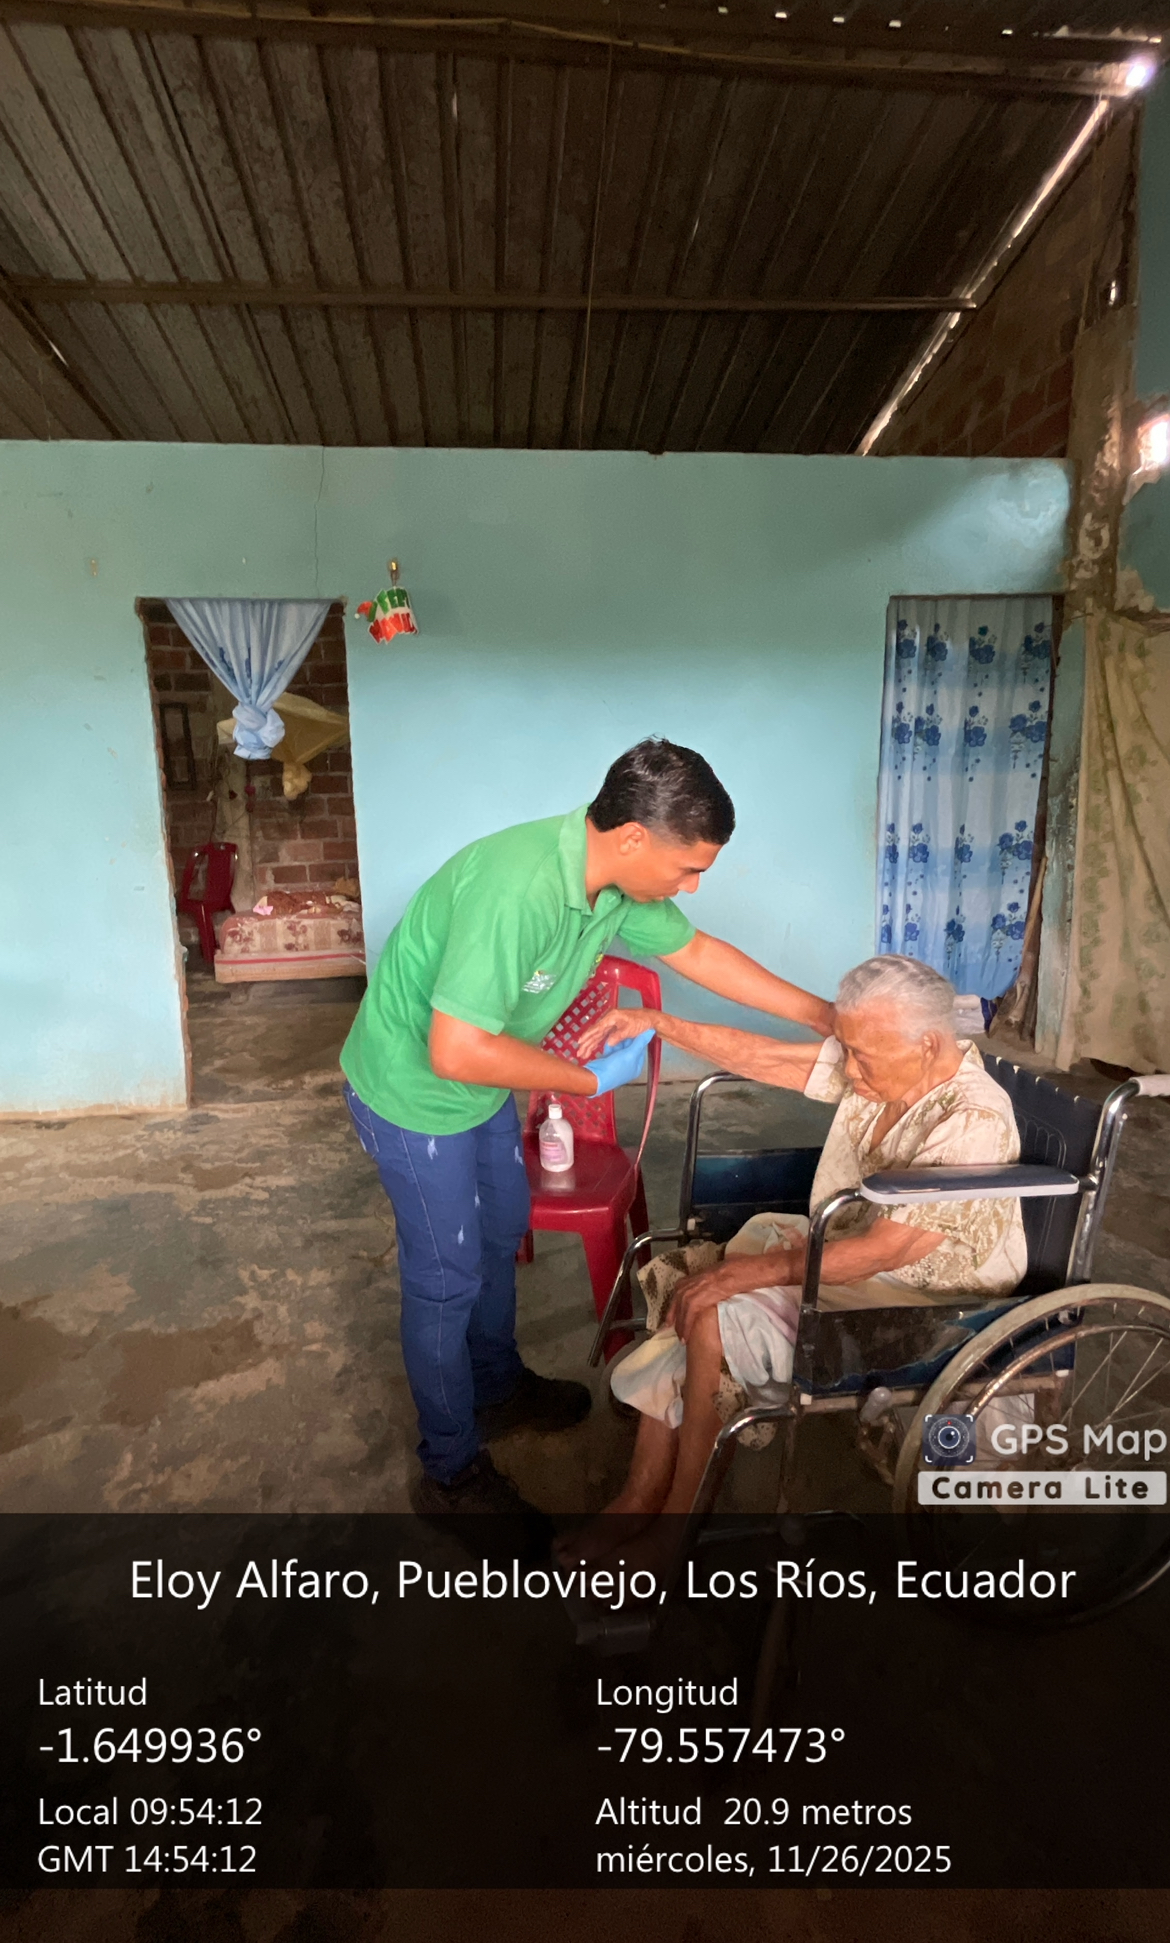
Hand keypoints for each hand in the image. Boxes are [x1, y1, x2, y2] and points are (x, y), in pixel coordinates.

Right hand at [577, 1006, 660, 1061]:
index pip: (598, 1028)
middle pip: (595, 1032)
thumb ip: (619, 1036)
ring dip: (590, 1044)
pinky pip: (603, 1036)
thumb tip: (608, 1043)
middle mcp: (609, 1020)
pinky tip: (592, 1049)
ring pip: (598, 1036)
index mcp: (612, 1017)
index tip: (580, 1042)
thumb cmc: (642, 1023)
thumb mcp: (631, 1029)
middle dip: (587, 1043)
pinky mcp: (614, 1028)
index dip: (588, 1035)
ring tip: (582, 1053)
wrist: (650, 1019)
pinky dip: (597, 1043)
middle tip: (578, 1051)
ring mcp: (611, 1024)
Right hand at [583, 1027, 655, 1097]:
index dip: (637, 1039)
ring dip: (616, 1043)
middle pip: (629, 1048)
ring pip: (619, 1048)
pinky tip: (608, 1044)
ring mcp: (617, 1064)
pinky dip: (610, 1047)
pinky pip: (611, 1051)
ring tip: (613, 1039)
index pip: (640, 1049)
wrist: (595, 1077)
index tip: (633, 1030)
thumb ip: (640, 1042)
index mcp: (636, 1067)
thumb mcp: (630, 1054)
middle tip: (621, 1033)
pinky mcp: (607, 1062)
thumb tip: (651, 1032)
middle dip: (624, 1040)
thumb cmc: (614, 1069)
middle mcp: (628, 1067)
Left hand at [669, 1248, 798, 1341]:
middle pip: (680, 1293)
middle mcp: (704, 1276)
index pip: (685, 1283)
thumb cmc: (753, 1267)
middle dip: (673, 1311)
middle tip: (669, 1326)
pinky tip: (687, 1334)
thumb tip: (728, 1278)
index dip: (677, 1298)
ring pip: (684, 1303)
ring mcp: (706, 1283)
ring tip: (680, 1336)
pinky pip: (693, 1308)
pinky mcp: (711, 1291)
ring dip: (680, 1321)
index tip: (673, 1310)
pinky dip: (687, 1322)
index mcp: (709, 1271)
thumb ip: (726, 1273)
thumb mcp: (734, 1268)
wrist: (761, 1268)